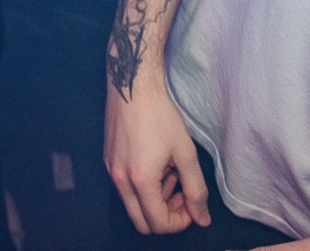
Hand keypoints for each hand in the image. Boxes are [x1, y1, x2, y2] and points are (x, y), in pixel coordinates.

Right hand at [106, 80, 211, 234]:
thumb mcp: (185, 153)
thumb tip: (202, 218)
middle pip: (142, 222)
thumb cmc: (160, 115)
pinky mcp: (107, 160)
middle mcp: (120, 180)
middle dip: (166, 216)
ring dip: (155, 200)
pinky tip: (156, 163)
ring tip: (171, 173)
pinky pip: (125, 188)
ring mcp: (110, 170)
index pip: (159, 224)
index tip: (192, 204)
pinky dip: (143, 186)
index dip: (181, 222)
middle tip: (181, 194)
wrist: (133, 85)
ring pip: (133, 205)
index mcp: (141, 181)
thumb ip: (196, 190)